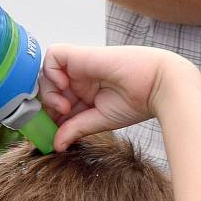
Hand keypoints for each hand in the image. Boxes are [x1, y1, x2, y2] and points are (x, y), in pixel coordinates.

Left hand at [39, 43, 194, 149]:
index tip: (54, 129)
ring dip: (48, 92)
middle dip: (46, 106)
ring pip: (45, 74)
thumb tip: (56, 145)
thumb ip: (75, 129)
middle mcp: (79, 79)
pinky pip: (53, 56)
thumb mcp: (98, 121)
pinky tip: (65, 85)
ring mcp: (78, 67)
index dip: (50, 116)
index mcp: (84, 95)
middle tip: (59, 116)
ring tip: (65, 105)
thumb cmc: (135, 103)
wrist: (155, 86)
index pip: (55, 104)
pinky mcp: (80, 55)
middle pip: (46, 89)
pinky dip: (51, 71)